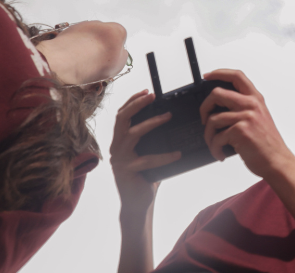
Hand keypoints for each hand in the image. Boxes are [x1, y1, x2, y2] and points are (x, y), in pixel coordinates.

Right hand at [109, 90, 180, 216]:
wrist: (139, 204)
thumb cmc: (147, 177)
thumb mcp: (150, 153)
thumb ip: (155, 139)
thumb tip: (175, 121)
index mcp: (121, 141)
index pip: (122, 115)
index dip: (132, 101)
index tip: (147, 91)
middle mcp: (116, 147)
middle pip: (122, 119)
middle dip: (136, 104)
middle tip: (152, 96)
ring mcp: (119, 159)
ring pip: (132, 133)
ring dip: (151, 122)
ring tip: (168, 116)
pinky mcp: (126, 170)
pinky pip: (147, 159)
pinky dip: (164, 156)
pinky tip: (178, 154)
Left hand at [200, 69, 294, 177]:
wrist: (277, 161)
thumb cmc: (267, 143)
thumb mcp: (259, 118)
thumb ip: (243, 108)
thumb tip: (217, 108)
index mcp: (256, 99)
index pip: (237, 76)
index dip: (219, 73)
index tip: (207, 76)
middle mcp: (251, 104)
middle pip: (217, 93)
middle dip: (204, 107)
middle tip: (204, 119)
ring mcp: (246, 117)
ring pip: (213, 119)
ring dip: (208, 135)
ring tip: (214, 144)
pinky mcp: (240, 131)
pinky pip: (216, 137)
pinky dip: (214, 148)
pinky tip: (220, 153)